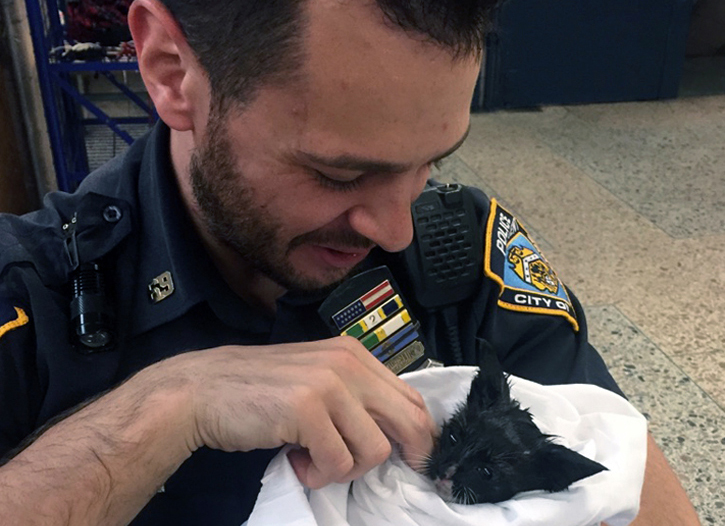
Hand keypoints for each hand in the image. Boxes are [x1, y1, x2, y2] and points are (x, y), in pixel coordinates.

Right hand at [170, 336, 435, 488]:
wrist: (203, 390)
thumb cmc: (259, 391)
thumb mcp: (317, 380)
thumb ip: (354, 397)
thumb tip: (396, 434)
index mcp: (354, 354)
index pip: (411, 398)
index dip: (420, 436)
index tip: (410, 462)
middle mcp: (348, 363)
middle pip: (410, 421)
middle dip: (406, 457)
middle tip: (375, 471)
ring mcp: (329, 384)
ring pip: (375, 449)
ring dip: (346, 468)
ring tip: (313, 459)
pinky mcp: (307, 409)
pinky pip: (338, 463)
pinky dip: (319, 474)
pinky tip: (296, 461)